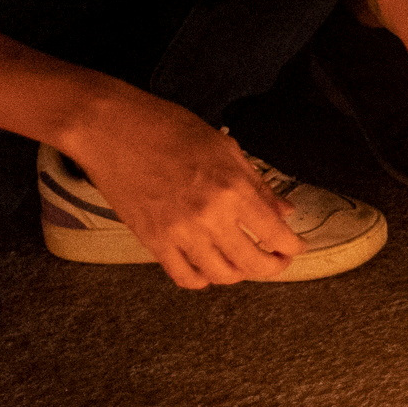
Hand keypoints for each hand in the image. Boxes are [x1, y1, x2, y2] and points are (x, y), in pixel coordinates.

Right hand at [54, 90, 299, 287]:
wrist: (111, 128)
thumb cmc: (168, 128)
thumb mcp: (226, 148)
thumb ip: (258, 186)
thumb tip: (285, 211)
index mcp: (233, 189)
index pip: (276, 234)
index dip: (293, 246)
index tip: (297, 245)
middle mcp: (209, 217)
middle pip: (253, 264)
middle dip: (273, 267)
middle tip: (278, 260)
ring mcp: (178, 233)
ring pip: (221, 275)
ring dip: (240, 274)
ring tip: (244, 262)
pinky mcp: (152, 241)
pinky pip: (184, 276)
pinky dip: (202, 278)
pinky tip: (209, 267)